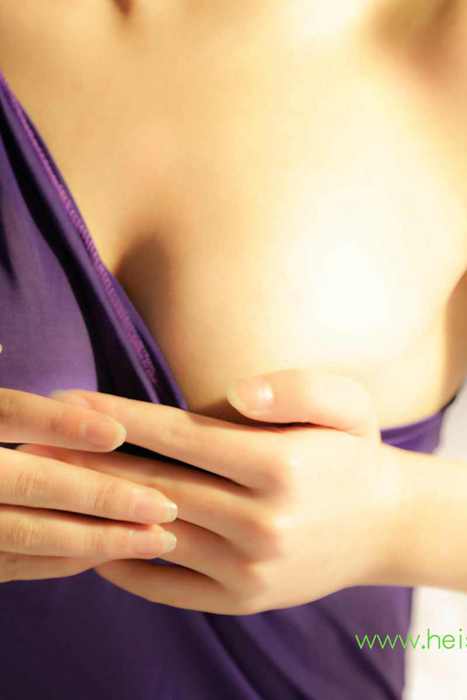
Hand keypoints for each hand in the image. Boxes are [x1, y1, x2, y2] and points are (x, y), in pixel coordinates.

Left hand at [31, 368, 398, 613]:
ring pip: (156, 536)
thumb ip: (293, 388)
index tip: (73, 401)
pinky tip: (95, 546)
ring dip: (100, 512)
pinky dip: (127, 568)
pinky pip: (170, 587)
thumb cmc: (353, 453)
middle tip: (39, 446)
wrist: (384, 525)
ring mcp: (250, 570)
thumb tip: (234, 397)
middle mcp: (262, 524)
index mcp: (279, 467)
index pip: (180, 436)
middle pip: (156, 488)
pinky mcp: (243, 601)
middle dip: (92, 463)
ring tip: (55, 490)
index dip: (122, 417)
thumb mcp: (346, 402)